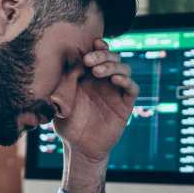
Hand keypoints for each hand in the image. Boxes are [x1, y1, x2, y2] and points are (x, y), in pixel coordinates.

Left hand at [54, 38, 138, 163]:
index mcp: (90, 77)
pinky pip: (132, 89)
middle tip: (89, 60)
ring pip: (124, 69)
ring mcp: (116, 93)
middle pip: (113, 58)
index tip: (89, 45)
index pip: (99, 54)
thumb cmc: (67, 124)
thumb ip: (65, 81)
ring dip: (113, 66)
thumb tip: (67, 61)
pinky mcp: (125, 106)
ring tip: (98, 72)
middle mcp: (105, 82)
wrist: (78, 148)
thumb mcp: (61, 100)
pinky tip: (115, 80)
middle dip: (103, 55)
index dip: (98, 47)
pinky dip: (126, 81)